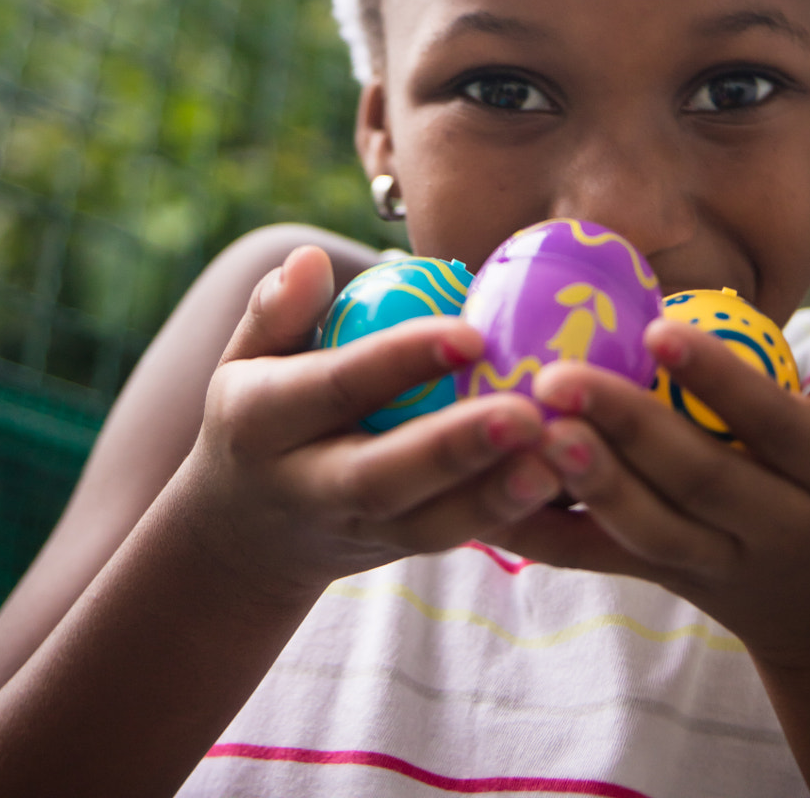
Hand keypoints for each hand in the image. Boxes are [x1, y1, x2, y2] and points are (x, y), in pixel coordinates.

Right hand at [178, 246, 561, 610]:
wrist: (245, 534)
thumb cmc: (260, 411)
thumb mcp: (245, 358)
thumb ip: (277, 311)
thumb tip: (313, 258)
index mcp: (264, 422)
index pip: (337, 386)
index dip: (401, 360)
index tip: (471, 332)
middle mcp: (308, 485)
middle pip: (383, 476)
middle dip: (456, 449)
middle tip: (529, 415)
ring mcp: (354, 530)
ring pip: (426, 526)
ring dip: (494, 497)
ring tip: (558, 459)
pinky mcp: (395, 552)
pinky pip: (452, 538)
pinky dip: (506, 516)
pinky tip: (564, 485)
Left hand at [511, 299, 809, 668]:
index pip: (773, 425)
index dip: (718, 379)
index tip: (660, 327)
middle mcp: (777, 527)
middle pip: (698, 480)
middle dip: (627, 429)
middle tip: (560, 376)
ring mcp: (719, 563)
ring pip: (649, 529)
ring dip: (587, 482)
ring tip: (531, 428)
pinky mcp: (669, 581)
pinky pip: (604, 560)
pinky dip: (546, 535)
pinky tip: (491, 496)